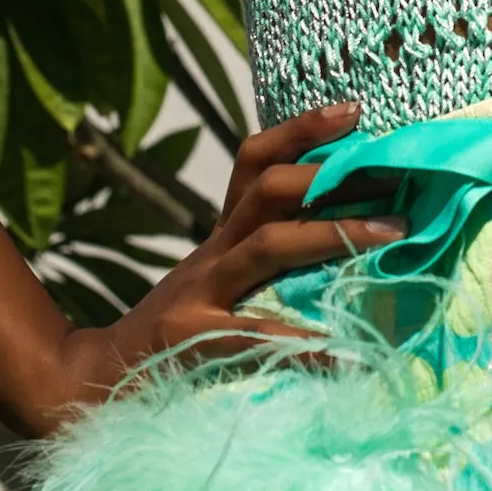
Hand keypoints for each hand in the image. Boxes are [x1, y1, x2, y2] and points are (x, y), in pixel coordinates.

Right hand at [31, 101, 403, 429]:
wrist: (96, 380)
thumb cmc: (176, 333)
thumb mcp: (215, 284)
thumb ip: (266, 260)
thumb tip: (348, 236)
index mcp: (220, 237)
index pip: (254, 163)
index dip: (301, 131)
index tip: (355, 110)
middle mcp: (211, 255)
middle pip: (265, 191)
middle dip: (329, 176)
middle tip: (396, 173)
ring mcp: (198, 295)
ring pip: (267, 246)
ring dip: (334, 234)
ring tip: (393, 234)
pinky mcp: (192, 341)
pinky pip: (257, 336)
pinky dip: (305, 343)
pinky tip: (346, 352)